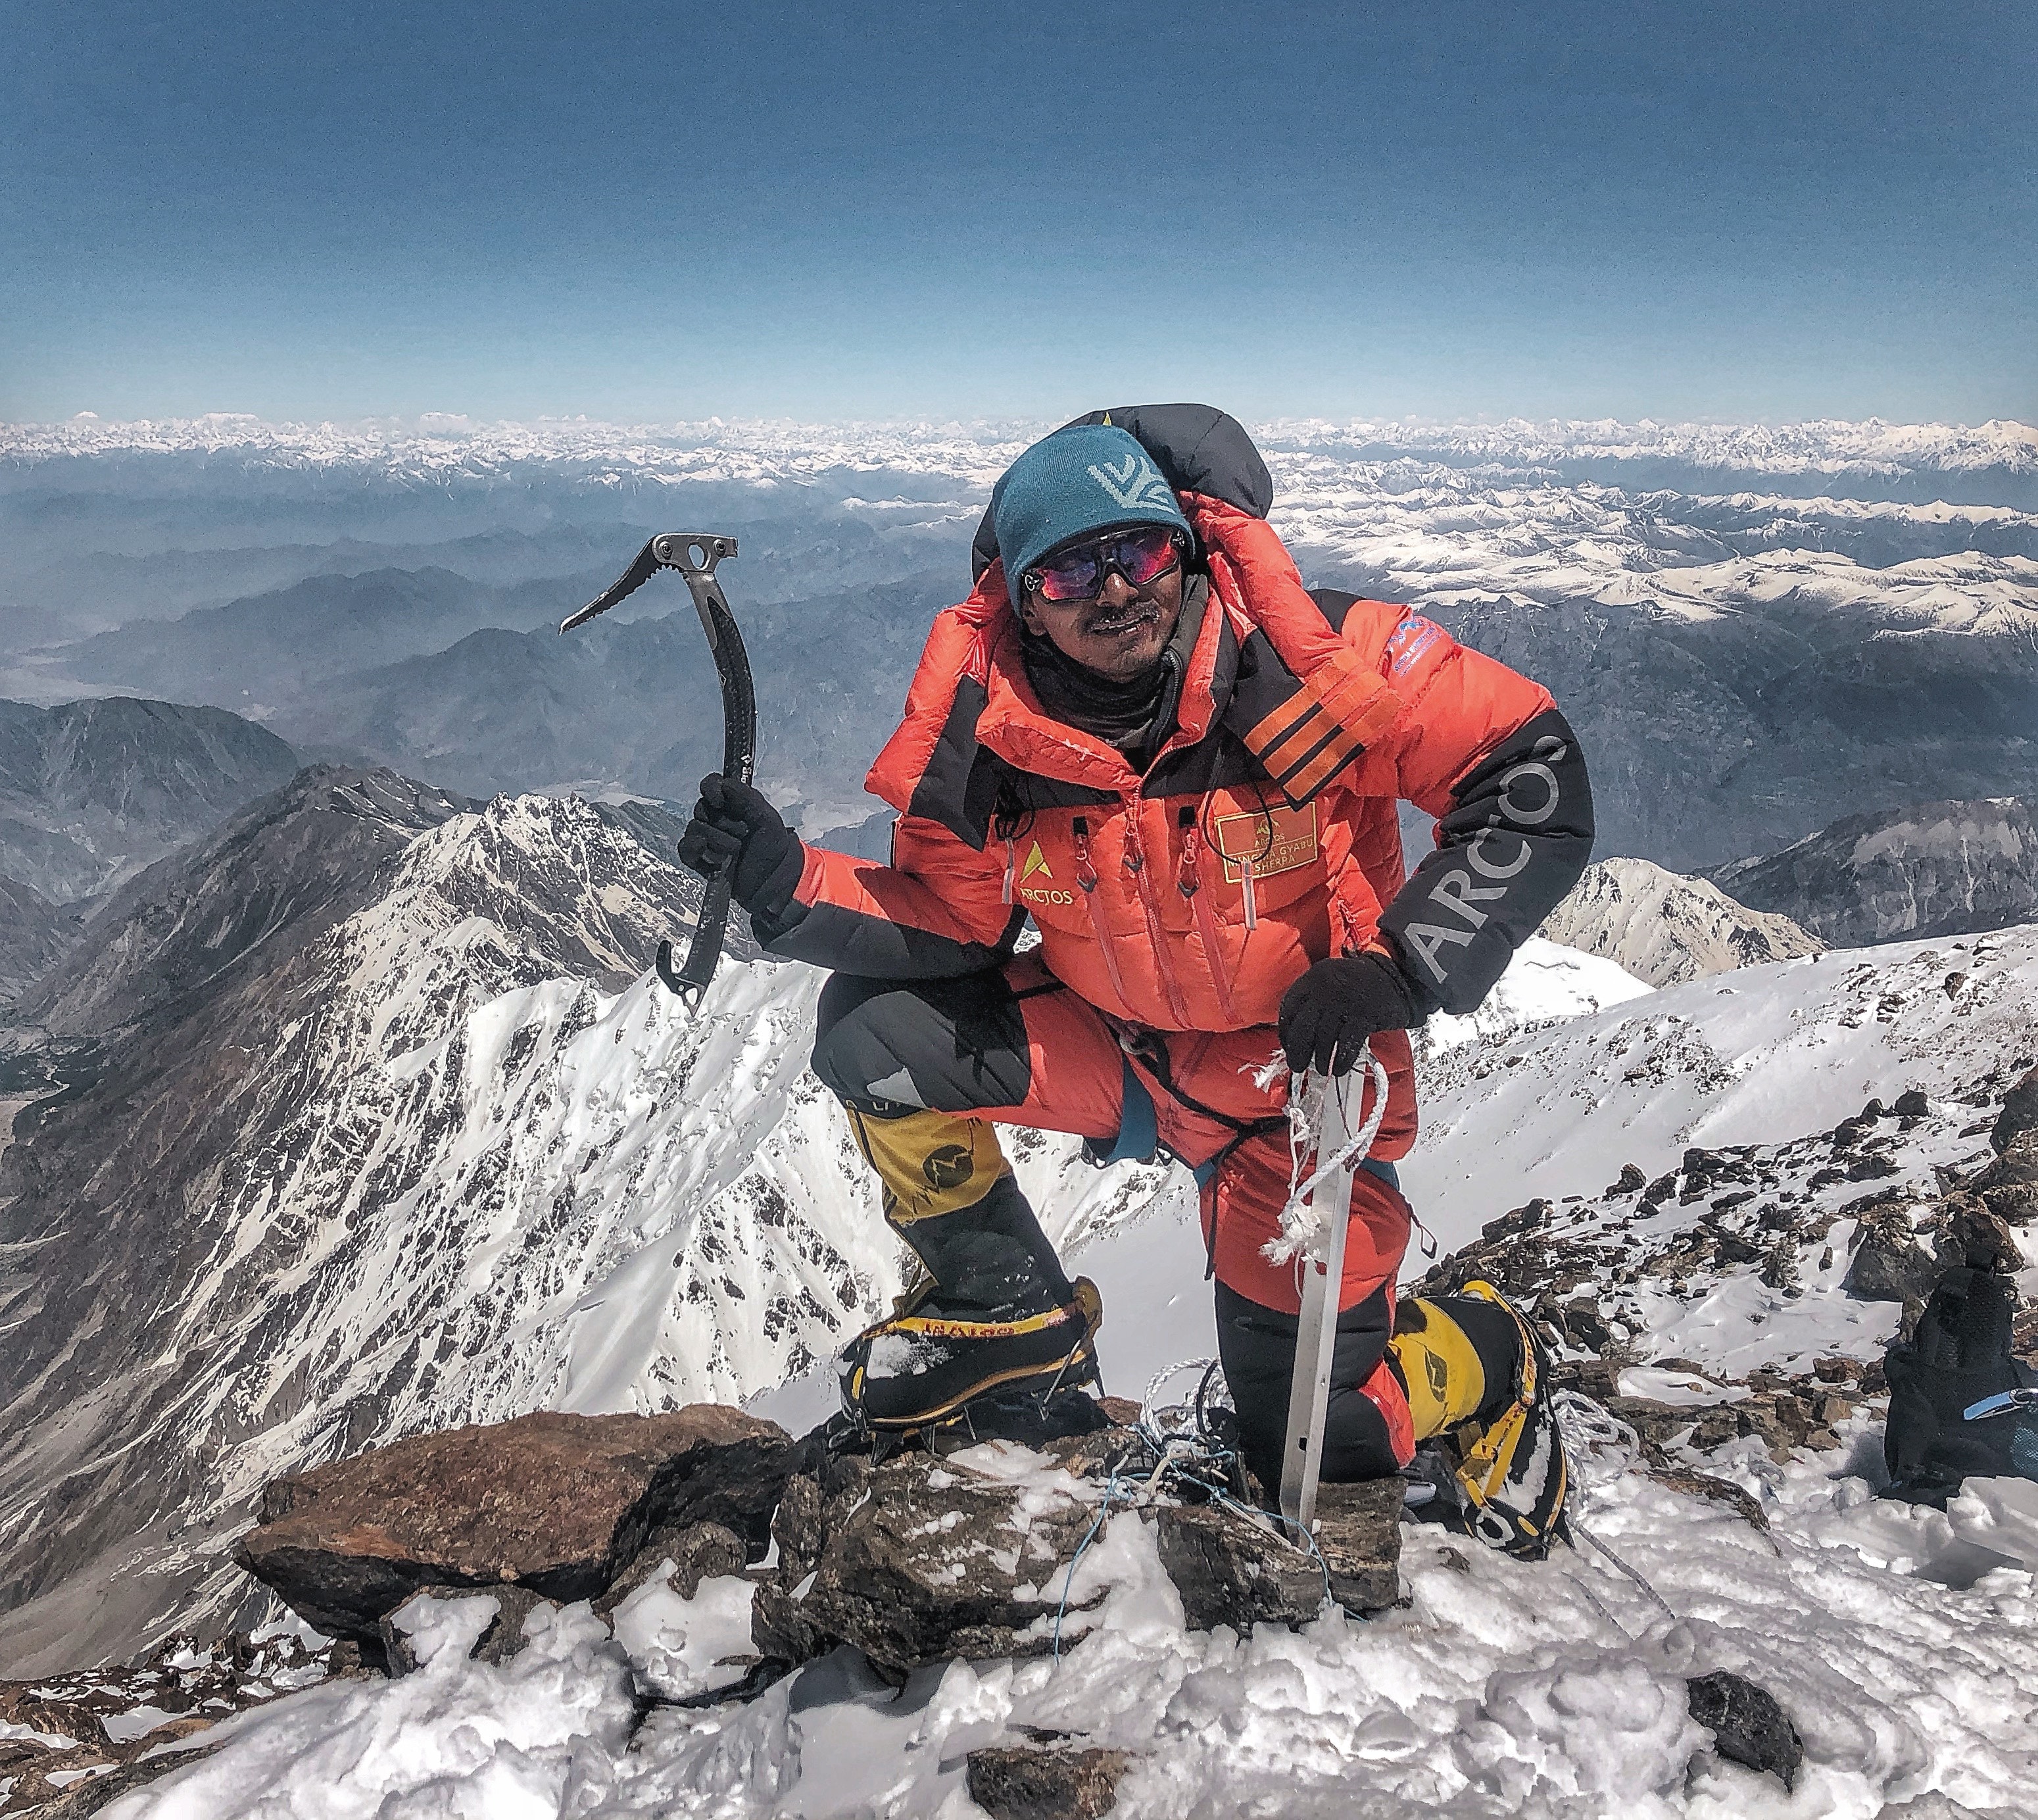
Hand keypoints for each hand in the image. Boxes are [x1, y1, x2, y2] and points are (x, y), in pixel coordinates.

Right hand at [676, 775, 803, 915]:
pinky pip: (685, 848)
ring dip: (718, 842)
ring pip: (695, 828)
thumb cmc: (771, 847)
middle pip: (701, 808)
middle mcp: (715, 817)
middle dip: (723, 823)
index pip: (711, 784)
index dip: (711, 789)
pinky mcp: (697, 857)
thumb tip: (724, 784)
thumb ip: (747, 797)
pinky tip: (716, 859)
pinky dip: (698, 851)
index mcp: (731, 803)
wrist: (772, 880)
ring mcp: (704, 837)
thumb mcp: (767, 818)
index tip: (720, 801)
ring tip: (735, 852)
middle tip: (742, 835)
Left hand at [1278, 952, 1424, 1075]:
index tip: (1288, 1047)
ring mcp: (1345, 1001)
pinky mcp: (1365, 1015)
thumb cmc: (1359, 984)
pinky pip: (1347, 1044)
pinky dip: (1342, 1060)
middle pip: (1303, 1027)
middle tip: (1298, 1066)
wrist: (1396, 976)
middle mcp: (1325, 988)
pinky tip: (1339, 1068)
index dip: (1286, 1033)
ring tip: (1321, 1069)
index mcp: (1313, 978)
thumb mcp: (1330, 982)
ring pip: (1324, 1038)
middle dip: (1298, 1051)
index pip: (1289, 1009)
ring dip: (1321, 1059)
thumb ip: (1312, 1001)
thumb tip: (1295, 1036)